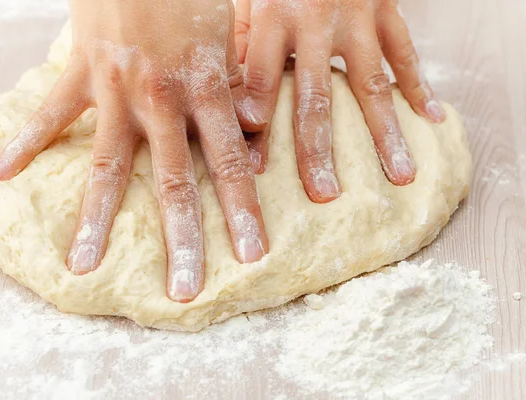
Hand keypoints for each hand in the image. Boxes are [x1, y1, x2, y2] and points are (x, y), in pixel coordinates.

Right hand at [0, 0, 268, 302]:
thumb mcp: (227, 36)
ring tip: (80, 265)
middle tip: (185, 289)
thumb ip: (238, 87)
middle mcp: (162, 100)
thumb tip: (256, 128)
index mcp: (206, 90)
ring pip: (106, 165)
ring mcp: (117, 90)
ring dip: (95, 219)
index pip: (231, 163)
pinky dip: (23, 141)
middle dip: (183, 238)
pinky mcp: (80, 72)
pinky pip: (48, 113)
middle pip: (175, 181)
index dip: (244, 210)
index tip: (252, 254)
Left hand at [234, 0, 445, 200]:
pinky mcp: (385, 11)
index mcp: (272, 19)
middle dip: (318, 150)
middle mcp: (315, 23)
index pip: (261, 83)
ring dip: (385, 133)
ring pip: (371, 85)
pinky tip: (432, 119)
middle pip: (316, 98)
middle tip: (324, 194)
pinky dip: (420, 87)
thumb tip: (232, 105)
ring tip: (399, 174)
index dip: (256, 129)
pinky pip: (406, 53)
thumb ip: (238, 47)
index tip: (254, 171)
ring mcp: (357, 19)